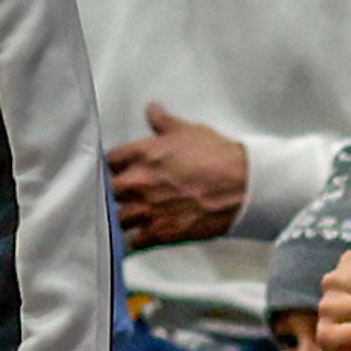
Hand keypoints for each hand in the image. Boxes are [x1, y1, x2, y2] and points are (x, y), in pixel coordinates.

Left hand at [107, 104, 250, 245]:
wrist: (242, 186)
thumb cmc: (217, 157)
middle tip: (127, 192)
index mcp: (142, 154)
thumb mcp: (188, 131)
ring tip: (136, 214)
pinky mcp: (160, 233)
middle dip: (117, 191)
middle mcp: (139, 182)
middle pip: (109, 191)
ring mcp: (147, 210)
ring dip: (126, 216)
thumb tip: (152, 110)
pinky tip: (145, 233)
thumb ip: (163, 122)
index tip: (120, 168)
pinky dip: (138, 238)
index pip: (109, 160)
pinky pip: (134, 241)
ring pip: (118, 218)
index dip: (114, 165)